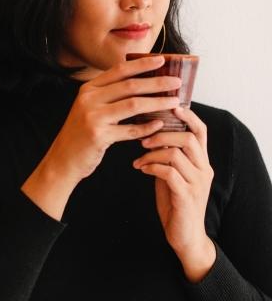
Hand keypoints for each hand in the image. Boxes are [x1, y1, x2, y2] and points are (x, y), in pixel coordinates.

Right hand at [43, 56, 181, 184]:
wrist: (63, 159)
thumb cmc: (81, 133)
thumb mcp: (88, 108)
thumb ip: (108, 95)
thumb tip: (140, 83)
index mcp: (88, 89)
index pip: (119, 70)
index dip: (142, 64)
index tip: (161, 60)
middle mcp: (89, 99)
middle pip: (130, 85)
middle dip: (157, 82)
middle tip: (176, 82)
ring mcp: (93, 117)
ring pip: (133, 104)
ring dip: (157, 102)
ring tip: (174, 101)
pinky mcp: (99, 136)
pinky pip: (130, 130)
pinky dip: (147, 127)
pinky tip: (159, 124)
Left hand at [132, 107, 215, 280]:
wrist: (185, 236)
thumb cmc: (176, 200)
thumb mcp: (173, 174)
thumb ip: (168, 156)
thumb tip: (151, 135)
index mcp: (201, 161)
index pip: (200, 132)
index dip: (188, 117)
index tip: (172, 107)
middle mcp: (204, 169)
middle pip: (188, 139)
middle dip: (162, 134)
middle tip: (144, 139)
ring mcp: (197, 183)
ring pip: (176, 154)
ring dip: (152, 153)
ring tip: (139, 158)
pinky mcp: (186, 196)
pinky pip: (169, 173)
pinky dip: (151, 167)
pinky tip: (141, 169)